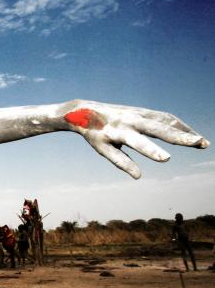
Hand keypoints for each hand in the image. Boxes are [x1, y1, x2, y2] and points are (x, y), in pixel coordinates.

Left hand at [63, 100, 208, 178]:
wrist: (85, 111)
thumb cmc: (94, 134)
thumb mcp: (103, 149)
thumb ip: (121, 162)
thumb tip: (138, 176)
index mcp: (118, 131)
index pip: (137, 142)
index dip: (151, 150)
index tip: (166, 159)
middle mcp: (130, 120)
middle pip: (158, 128)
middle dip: (179, 136)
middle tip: (198, 143)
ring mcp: (138, 113)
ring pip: (165, 120)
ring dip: (184, 130)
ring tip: (202, 143)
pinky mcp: (142, 110)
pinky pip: (164, 117)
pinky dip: (178, 125)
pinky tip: (190, 134)